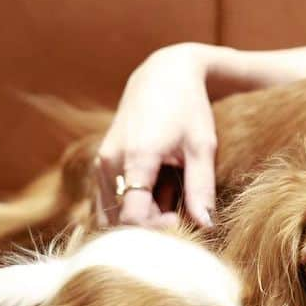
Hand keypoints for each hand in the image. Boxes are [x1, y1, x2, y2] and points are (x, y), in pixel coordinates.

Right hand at [95, 43, 216, 228]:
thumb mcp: (202, 147)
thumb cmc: (189, 108)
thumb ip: (201, 189)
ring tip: (168, 198)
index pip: (133, 217)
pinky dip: (129, 207)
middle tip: (179, 211)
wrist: (163, 74)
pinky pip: (107, 200)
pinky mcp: (100, 163)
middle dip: (150, 225)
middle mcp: (110, 161)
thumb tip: (206, 227)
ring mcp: (101, 162)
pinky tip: (155, 194)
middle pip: (121, 218)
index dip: (156, 231)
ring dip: (139, 216)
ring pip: (111, 212)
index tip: (180, 222)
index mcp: (136, 157)